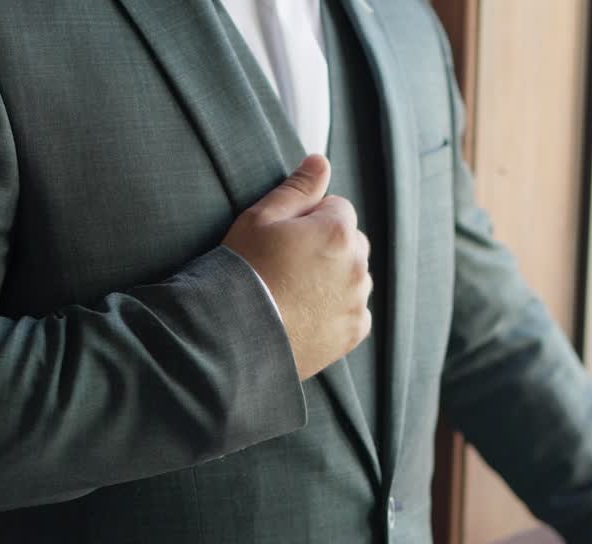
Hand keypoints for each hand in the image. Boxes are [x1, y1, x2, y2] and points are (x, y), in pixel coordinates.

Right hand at [222, 154, 371, 379]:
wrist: (233, 334)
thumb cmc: (242, 271)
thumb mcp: (260, 218)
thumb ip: (297, 188)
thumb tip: (320, 161)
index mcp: (337, 231)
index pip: (338, 208)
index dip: (309, 220)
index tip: (284, 239)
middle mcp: (356, 265)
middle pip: (351, 243)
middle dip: (328, 248)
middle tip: (287, 266)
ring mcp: (357, 301)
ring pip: (353, 277)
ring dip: (334, 279)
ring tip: (293, 293)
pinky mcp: (353, 332)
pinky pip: (354, 312)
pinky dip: (336, 311)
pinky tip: (305, 315)